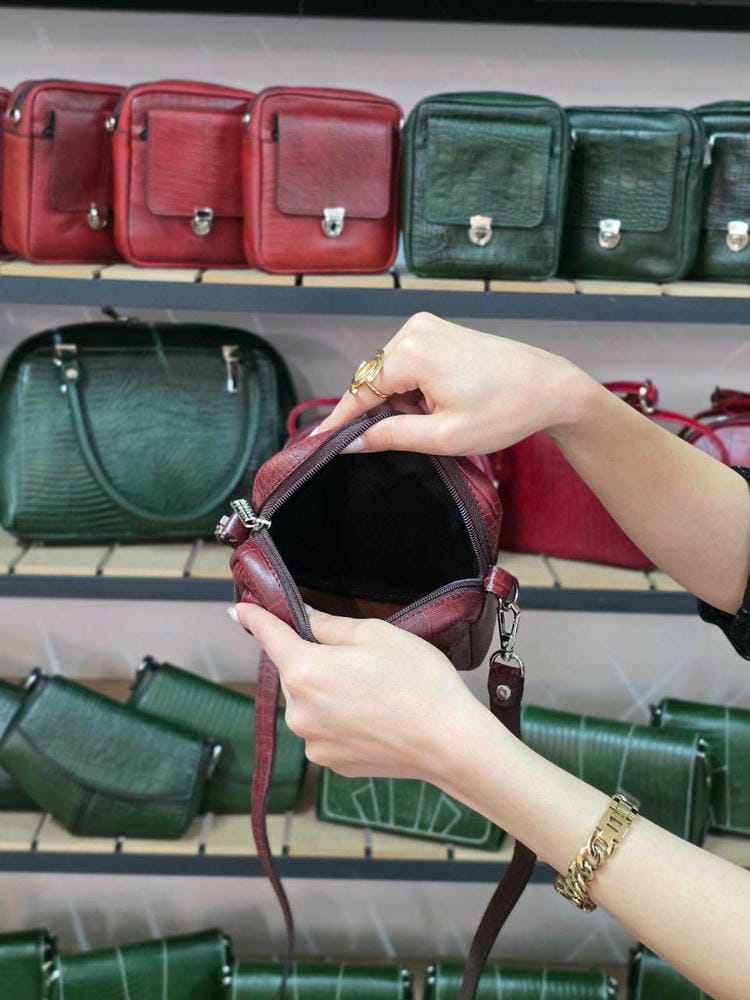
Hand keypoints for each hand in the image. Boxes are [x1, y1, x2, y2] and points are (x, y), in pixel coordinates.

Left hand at [233, 602, 488, 782]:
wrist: (448, 742)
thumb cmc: (417, 681)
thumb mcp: (376, 634)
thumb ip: (331, 626)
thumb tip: (307, 622)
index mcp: (304, 670)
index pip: (269, 636)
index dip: (255, 618)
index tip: (242, 609)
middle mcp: (298, 710)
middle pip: (297, 673)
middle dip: (319, 662)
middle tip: (363, 661)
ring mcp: (312, 741)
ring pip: (312, 703)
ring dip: (331, 694)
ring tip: (377, 694)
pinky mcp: (330, 763)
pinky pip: (326, 730)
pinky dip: (343, 721)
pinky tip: (376, 718)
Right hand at [315, 311, 593, 455]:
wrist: (549, 387)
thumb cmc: (503, 412)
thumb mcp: (443, 436)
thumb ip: (391, 437)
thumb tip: (350, 444)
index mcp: (412, 352)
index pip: (359, 391)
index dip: (341, 421)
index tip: (317, 445)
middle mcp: (413, 330)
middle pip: (374, 380)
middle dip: (383, 412)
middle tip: (415, 437)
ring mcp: (427, 326)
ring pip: (391, 374)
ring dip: (403, 402)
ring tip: (439, 420)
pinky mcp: (439, 330)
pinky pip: (409, 364)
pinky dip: (415, 389)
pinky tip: (442, 403)